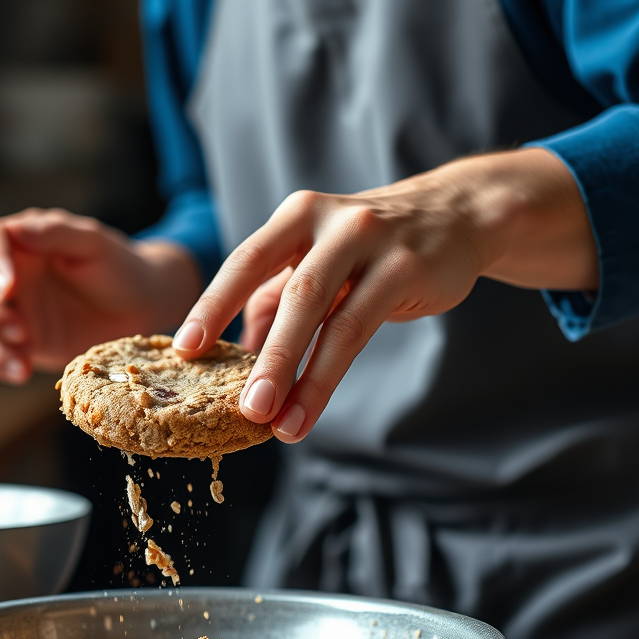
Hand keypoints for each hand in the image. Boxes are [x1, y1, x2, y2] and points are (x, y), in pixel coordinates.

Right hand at [0, 209, 201, 383]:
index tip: (9, 288)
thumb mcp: (94, 243)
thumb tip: (17, 231)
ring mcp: (7, 312)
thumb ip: (56, 234)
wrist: (140, 308)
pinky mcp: (14, 345)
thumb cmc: (118, 267)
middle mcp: (5, 275)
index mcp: (20, 240)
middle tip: (21, 333)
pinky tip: (22, 372)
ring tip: (22, 365)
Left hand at [173, 148, 597, 442]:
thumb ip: (272, 300)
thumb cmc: (366, 244)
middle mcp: (329, 223)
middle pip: (289, 294)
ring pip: (328, 317)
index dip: (212, 305)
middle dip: (264, 356)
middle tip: (239, 408)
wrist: (453, 214)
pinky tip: (309, 411)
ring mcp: (371, 244)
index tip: (184, 348)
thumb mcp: (312, 259)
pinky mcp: (407, 270)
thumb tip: (233, 357)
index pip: (244, 261)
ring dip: (300, 376)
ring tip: (275, 423)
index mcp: (295, 218)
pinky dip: (329, 377)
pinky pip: (360, 331)